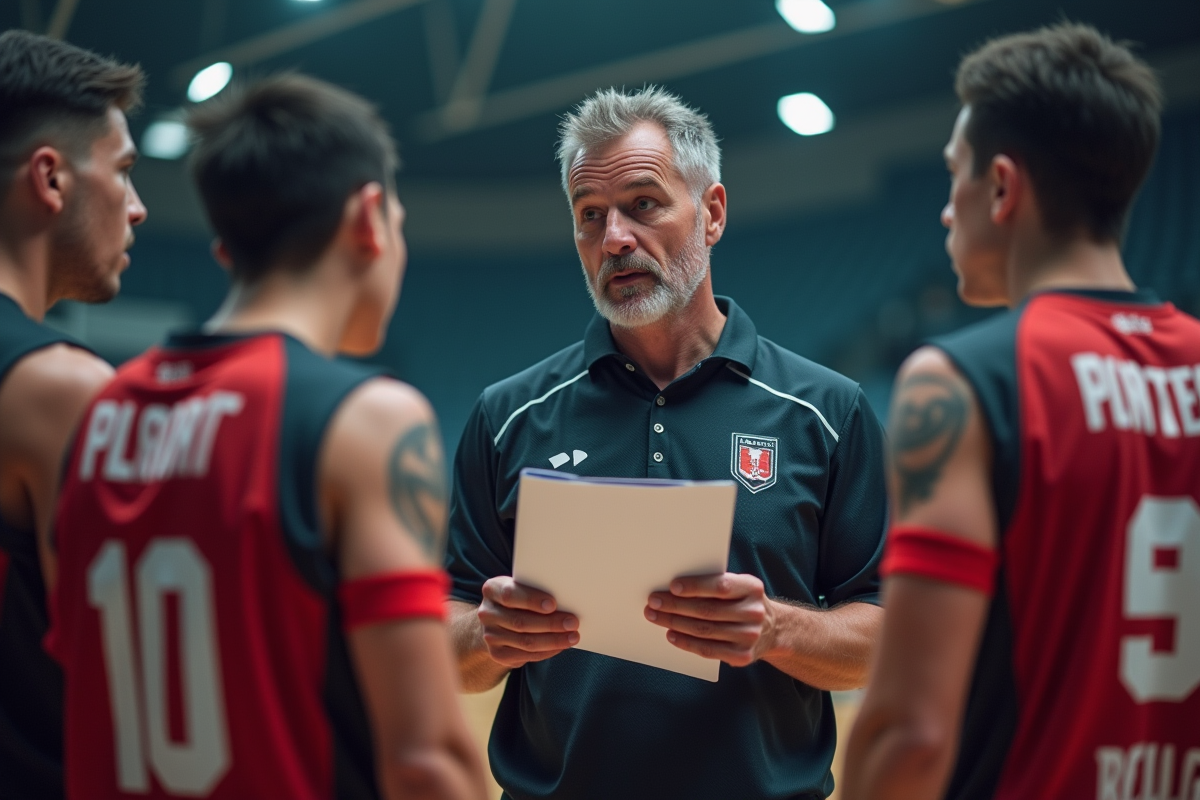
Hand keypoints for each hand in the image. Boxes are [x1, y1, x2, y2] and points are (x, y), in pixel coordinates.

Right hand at [478, 576, 578, 668]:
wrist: (495, 622)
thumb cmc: (517, 600)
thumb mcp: (520, 588)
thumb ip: (535, 590)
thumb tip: (566, 601)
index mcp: (492, 590)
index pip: (510, 595)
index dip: (531, 600)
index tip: (553, 604)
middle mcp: (487, 613)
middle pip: (521, 621)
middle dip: (550, 623)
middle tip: (573, 623)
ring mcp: (490, 635)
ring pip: (526, 641)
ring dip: (553, 640)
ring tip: (573, 637)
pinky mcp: (497, 654)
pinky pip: (526, 655)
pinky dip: (547, 651)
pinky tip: (561, 646)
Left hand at [644, 573, 774, 666]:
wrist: (773, 629)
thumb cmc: (742, 601)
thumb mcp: (738, 586)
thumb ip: (714, 583)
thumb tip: (674, 586)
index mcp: (752, 588)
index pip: (721, 586)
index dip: (695, 586)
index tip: (672, 586)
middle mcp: (754, 612)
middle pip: (708, 610)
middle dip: (676, 606)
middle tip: (653, 602)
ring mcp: (750, 636)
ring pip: (704, 630)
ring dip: (675, 623)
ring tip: (655, 616)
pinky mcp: (743, 656)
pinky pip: (708, 650)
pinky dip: (686, 643)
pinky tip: (671, 635)